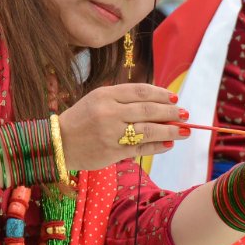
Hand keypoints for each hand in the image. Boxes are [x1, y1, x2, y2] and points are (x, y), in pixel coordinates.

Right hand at [57, 83, 184, 171]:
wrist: (59, 143)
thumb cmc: (81, 119)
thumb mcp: (97, 99)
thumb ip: (123, 98)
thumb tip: (157, 102)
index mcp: (106, 95)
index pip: (141, 91)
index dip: (161, 94)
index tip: (174, 98)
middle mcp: (110, 112)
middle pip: (148, 110)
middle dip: (170, 112)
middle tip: (185, 114)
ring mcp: (112, 133)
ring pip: (149, 130)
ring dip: (170, 130)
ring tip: (185, 131)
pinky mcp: (113, 152)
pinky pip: (141, 149)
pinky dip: (158, 146)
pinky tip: (168, 144)